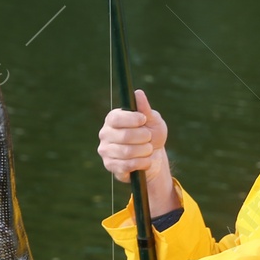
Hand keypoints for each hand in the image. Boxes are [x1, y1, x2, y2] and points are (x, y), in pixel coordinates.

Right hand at [98, 88, 180, 215]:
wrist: (154, 157)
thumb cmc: (152, 135)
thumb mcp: (153, 120)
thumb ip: (145, 109)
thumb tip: (138, 93)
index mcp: (112, 119)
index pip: (116, 118)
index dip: (132, 119)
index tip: (144, 120)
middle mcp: (105, 134)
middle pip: (124, 136)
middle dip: (143, 137)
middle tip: (149, 137)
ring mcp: (106, 151)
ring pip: (127, 152)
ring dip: (144, 151)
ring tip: (149, 149)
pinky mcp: (111, 166)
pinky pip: (127, 165)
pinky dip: (142, 163)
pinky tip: (146, 161)